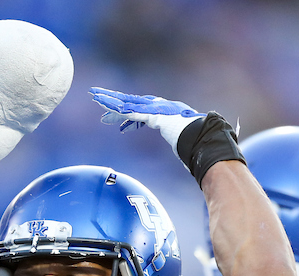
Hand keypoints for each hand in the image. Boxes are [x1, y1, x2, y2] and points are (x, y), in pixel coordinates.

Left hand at [88, 87, 203, 149]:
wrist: (203, 136)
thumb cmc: (198, 140)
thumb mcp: (185, 141)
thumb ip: (181, 144)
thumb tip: (186, 156)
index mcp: (163, 111)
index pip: (140, 111)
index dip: (126, 114)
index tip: (114, 119)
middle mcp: (157, 106)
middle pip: (130, 102)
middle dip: (113, 100)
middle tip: (96, 97)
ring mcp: (155, 110)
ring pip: (127, 104)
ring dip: (109, 100)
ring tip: (94, 96)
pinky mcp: (152, 115)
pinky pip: (131, 112)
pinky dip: (118, 110)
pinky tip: (106, 108)